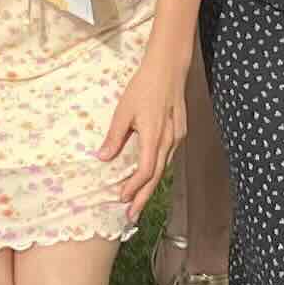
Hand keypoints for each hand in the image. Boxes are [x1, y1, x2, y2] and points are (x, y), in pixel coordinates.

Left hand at [99, 45, 189, 210]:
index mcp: (154, 136)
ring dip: (150, 185)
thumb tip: (103, 158)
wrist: (169, 68)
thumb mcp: (124, 110)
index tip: (122, 200)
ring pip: (164, 167)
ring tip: (138, 200)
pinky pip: (168, 156)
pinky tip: (149, 175)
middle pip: (156, 176)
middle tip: (132, 216)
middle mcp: (169, 140)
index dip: (134, 188)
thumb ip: (115, 136)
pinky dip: (157, 169)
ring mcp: (177, 136)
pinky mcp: (180, 131)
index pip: (146, 171)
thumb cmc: (144, 86)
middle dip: (143, 197)